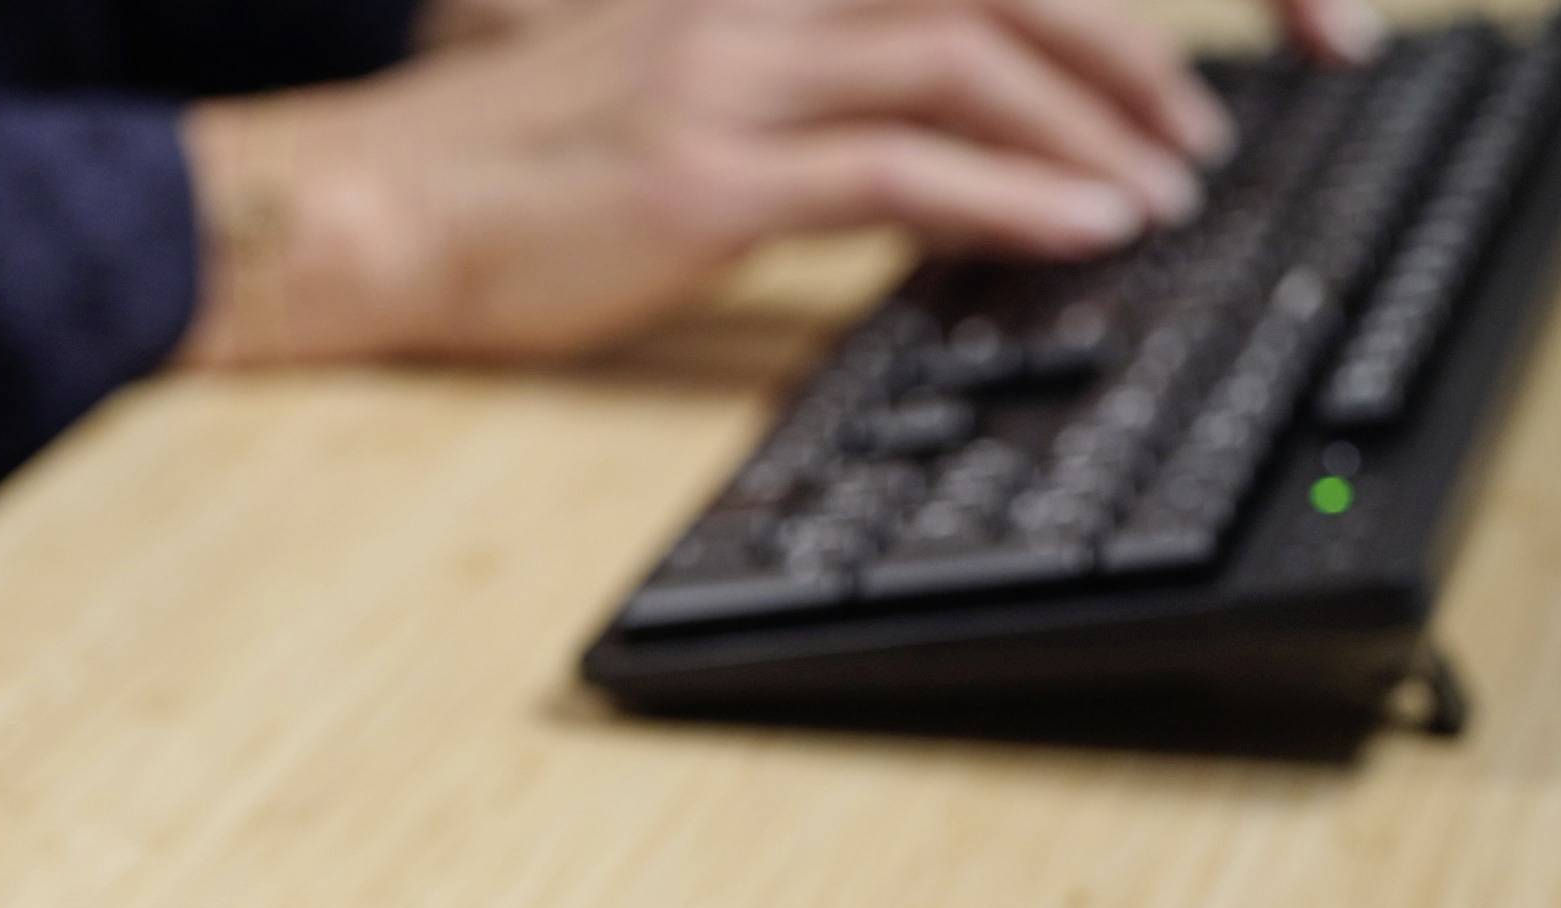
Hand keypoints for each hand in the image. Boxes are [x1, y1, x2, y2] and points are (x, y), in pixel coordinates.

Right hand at [180, 0, 1379, 366]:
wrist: (366, 210)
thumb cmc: (498, 182)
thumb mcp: (656, 110)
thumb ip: (783, 114)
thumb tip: (902, 169)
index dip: (1070, 6)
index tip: (1146, 75)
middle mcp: (752, 4)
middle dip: (1118, 50)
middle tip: (1194, 132)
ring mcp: (728, 81)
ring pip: (966, 62)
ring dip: (1089, 125)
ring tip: (1161, 193)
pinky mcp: (704, 180)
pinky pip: (899, 170)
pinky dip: (1013, 196)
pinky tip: (1082, 231)